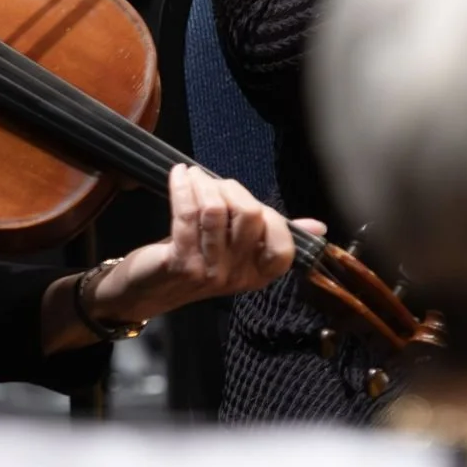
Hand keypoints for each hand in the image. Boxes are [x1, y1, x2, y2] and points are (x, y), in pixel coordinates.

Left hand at [88, 164, 324, 326]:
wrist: (147, 291)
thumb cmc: (194, 261)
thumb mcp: (234, 250)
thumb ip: (271, 235)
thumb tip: (319, 227)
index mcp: (258, 274)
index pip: (283, 246)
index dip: (268, 214)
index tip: (242, 198)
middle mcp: (238, 276)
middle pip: (249, 216)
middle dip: (230, 189)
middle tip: (211, 183)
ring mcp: (210, 271)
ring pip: (215, 210)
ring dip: (202, 183)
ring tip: (191, 176)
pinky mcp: (181, 262)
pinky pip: (187, 213)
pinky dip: (182, 186)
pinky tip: (178, 175)